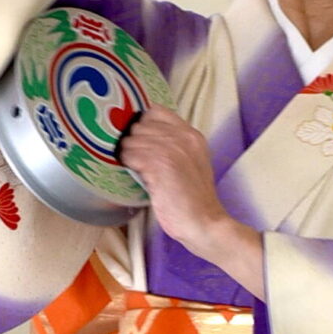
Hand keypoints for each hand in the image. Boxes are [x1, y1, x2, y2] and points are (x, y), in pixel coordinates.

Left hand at [118, 107, 264, 297]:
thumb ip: (171, 147)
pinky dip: (128, 164)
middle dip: (132, 140)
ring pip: (132, 139)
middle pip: (141, 124)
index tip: (138, 140)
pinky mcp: (161, 164)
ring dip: (128, 154)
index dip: (141, 124)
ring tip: (135, 169)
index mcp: (191, 134)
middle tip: (134, 159)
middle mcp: (183, 136)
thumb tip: (138, 138)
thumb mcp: (188, 163)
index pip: (156, 111)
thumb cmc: (192, 200)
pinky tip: (136, 175)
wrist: (204, 223)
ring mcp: (172, 149)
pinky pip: (131, 154)